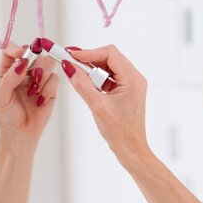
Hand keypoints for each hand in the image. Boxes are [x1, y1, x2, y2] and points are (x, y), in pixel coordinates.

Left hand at [0, 42, 58, 142]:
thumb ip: (9, 78)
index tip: (22, 55)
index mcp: (8, 69)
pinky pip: (55, 78)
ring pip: (47, 62)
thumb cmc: (7, 116)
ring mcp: (38, 77)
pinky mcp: (50, 87)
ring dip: (42, 75)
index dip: (17, 48)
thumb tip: (22, 62)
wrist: (22, 134)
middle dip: (35, 63)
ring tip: (34, 91)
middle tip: (34, 76)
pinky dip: (48, 89)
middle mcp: (24, 70)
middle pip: (33, 52)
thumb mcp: (1, 97)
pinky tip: (40, 101)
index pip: (11, 50)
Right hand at [62, 45, 150, 163]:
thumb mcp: (97, 106)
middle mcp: (134, 78)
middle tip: (69, 62)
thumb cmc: (119, 132)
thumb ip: (82, 84)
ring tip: (76, 75)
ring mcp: (130, 84)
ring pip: (107, 66)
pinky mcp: (125, 91)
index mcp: (132, 79)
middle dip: (88, 59)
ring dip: (91, 69)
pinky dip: (96, 78)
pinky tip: (85, 84)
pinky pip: (109, 77)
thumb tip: (69, 67)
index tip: (71, 55)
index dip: (89, 52)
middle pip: (109, 57)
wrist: (131, 150)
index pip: (110, 54)